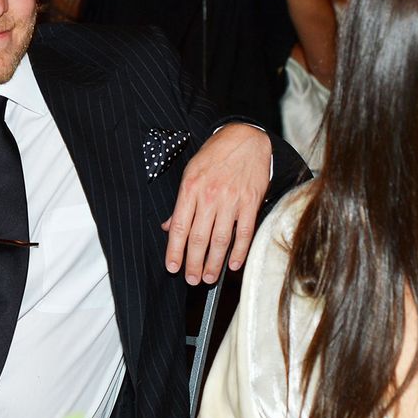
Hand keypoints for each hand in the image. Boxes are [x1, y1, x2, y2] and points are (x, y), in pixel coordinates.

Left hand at [161, 123, 270, 283]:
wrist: (245, 138)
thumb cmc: (215, 155)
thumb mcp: (190, 173)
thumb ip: (180, 203)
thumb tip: (167, 227)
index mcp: (190, 189)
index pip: (178, 227)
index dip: (174, 251)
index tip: (172, 267)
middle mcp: (210, 196)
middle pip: (199, 238)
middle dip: (194, 263)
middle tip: (192, 279)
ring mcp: (231, 200)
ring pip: (221, 239)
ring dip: (214, 263)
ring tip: (209, 277)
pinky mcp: (251, 202)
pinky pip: (244, 232)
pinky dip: (239, 251)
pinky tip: (233, 264)